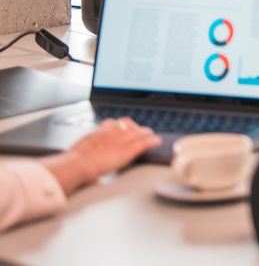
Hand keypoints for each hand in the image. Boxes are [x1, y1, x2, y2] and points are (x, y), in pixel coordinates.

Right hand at [43, 118, 159, 193]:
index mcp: (98, 131)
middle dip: (134, 128)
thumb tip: (86, 153)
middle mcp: (111, 132)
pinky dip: (152, 141)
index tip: (124, 128)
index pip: (113, 123)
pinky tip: (157, 141)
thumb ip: (87, 147)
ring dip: (144, 133)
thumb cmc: (72, 161)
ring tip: (150, 135)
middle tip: (140, 132)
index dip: (120, 126)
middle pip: (127, 124)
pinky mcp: (128, 149)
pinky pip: (144, 142)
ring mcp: (120, 139)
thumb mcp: (80, 149)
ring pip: (138, 131)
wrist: (76, 165)